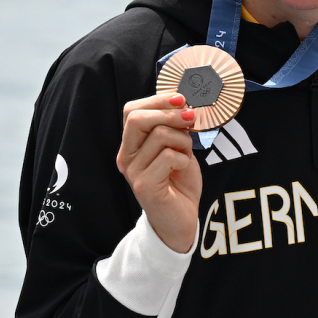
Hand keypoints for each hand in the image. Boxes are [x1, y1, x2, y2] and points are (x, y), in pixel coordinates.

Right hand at [118, 93, 202, 253]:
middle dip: (170, 113)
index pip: (132, 111)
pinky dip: (183, 158)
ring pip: (159, 135)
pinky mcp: (144, 185)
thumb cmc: (179, 182)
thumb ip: (176, 129)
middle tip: (191, 118)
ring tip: (185, 154)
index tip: (182, 98)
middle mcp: (126, 157)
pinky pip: (168, 156)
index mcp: (132, 145)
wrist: (181, 219)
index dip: (157, 100)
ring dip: (183, 140)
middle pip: (138, 119)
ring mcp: (133, 171)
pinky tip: (182, 168)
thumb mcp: (179, 148)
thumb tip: (184, 103)